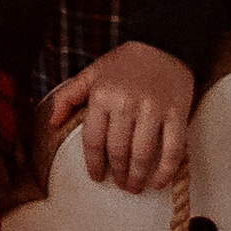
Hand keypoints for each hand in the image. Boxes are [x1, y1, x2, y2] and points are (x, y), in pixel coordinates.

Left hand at [46, 39, 193, 191]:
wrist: (164, 44)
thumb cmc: (125, 63)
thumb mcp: (92, 73)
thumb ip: (69, 97)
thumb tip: (52, 124)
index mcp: (102, 96)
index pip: (93, 140)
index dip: (93, 164)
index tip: (97, 177)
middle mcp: (126, 104)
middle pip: (117, 151)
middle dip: (117, 174)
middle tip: (119, 184)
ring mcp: (153, 110)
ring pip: (142, 155)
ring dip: (137, 177)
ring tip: (134, 186)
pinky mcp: (177, 114)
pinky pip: (172, 150)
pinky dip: (165, 171)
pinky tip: (158, 182)